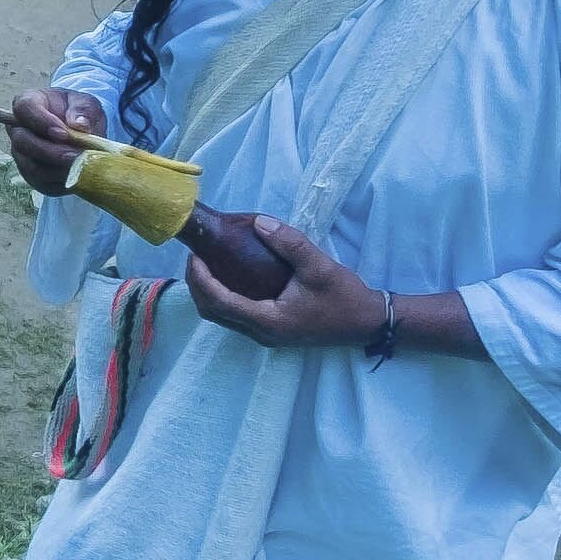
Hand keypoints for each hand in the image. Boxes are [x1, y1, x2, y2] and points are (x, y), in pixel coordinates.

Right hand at [5, 86, 107, 192]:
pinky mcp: (32, 175)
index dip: (41, 121)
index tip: (64, 133)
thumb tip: (79, 125)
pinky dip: (61, 182)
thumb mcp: (87, 103)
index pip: (24, 108)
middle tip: (75, 155)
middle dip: (50, 152)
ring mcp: (22, 154)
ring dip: (57, 170)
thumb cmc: (80, 112)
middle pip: (22, 141)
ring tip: (81, 167)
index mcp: (29, 103)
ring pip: (30, 167)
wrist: (83, 132)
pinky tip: (77, 176)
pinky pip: (42, 183)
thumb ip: (84, 110)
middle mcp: (19, 129)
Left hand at [183, 210, 378, 344]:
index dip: (201, 279)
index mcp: (268, 321)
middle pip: (212, 313)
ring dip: (207, 292)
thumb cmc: (344, 298)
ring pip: (221, 317)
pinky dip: (222, 298)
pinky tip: (229, 275)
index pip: (220, 302)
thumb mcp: (319, 267)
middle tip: (196, 256)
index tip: (195, 255)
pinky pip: (235, 317)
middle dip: (197, 285)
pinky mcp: (271, 331)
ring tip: (208, 263)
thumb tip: (259, 223)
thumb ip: (290, 244)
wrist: (366, 323)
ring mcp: (265, 335)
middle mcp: (261, 333)